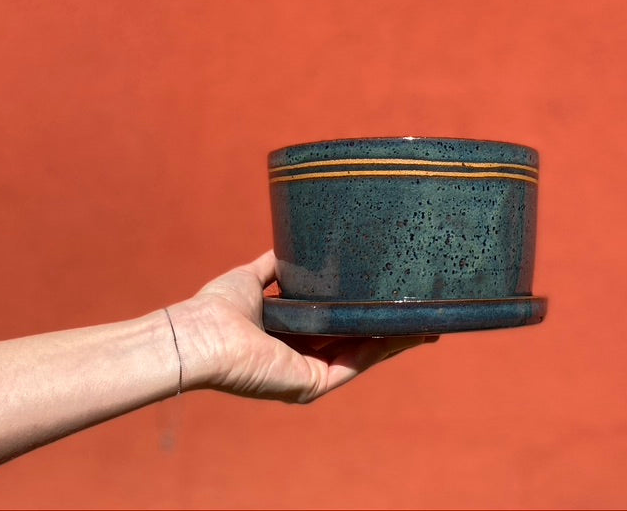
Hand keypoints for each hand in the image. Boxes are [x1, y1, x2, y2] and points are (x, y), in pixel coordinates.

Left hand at [172, 251, 436, 403]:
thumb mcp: (252, 278)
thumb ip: (275, 266)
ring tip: (426, 321)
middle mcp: (301, 358)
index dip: (362, 311)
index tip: (390, 296)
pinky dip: (381, 349)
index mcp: (289, 337)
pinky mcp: (310, 384)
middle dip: (389, 328)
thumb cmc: (217, 308)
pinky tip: (404, 332)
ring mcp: (308, 374)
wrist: (200, 334)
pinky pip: (353, 364)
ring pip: (361, 354)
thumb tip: (294, 243)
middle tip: (422, 312)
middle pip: (354, 342)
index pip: (334, 325)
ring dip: (394, 339)